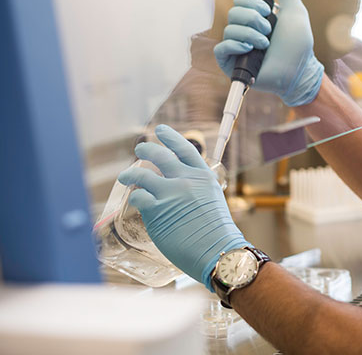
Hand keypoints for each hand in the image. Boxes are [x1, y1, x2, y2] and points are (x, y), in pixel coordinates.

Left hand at [117, 124, 248, 290]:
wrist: (218, 250)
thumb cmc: (217, 232)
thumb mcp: (212, 199)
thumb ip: (195, 189)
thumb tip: (178, 186)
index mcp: (203, 176)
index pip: (184, 148)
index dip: (170, 137)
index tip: (161, 130)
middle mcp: (186, 180)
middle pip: (160, 156)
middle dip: (146, 149)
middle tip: (140, 149)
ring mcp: (170, 194)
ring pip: (142, 174)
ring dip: (130, 173)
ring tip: (125, 176)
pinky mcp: (156, 210)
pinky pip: (138, 197)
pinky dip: (135, 197)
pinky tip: (135, 200)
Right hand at [214, 0, 324, 105]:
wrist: (298, 71)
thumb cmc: (299, 44)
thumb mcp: (295, 11)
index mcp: (256, 18)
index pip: (240, 0)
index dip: (252, 2)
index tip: (268, 11)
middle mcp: (245, 30)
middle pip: (233, 12)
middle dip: (253, 19)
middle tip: (269, 29)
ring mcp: (238, 46)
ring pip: (229, 29)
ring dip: (250, 34)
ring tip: (265, 44)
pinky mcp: (232, 63)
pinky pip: (221, 48)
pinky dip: (235, 45)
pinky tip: (250, 49)